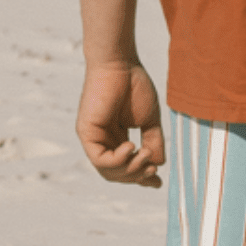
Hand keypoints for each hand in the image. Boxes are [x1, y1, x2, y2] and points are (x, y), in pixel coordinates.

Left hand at [76, 63, 165, 186]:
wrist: (120, 63)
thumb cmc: (134, 85)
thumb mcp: (149, 120)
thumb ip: (153, 142)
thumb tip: (158, 164)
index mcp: (116, 137)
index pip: (126, 167)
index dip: (141, 178)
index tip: (158, 182)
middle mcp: (102, 140)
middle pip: (117, 174)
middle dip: (136, 176)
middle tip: (153, 169)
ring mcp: (93, 137)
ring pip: (107, 171)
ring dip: (129, 170)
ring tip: (144, 155)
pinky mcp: (86, 132)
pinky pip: (100, 159)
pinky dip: (117, 160)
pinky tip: (130, 147)